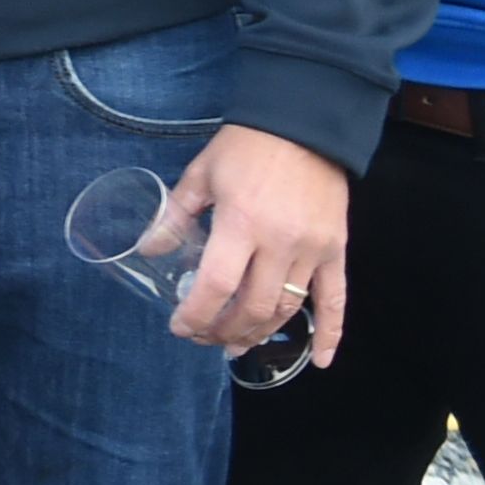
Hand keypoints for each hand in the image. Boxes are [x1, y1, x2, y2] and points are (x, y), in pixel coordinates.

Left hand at [167, 123, 351, 363]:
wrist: (303, 124)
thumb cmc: (246, 146)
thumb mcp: (201, 174)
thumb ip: (175, 215)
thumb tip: (148, 248)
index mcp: (240, 223)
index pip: (215, 285)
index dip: (196, 314)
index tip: (181, 327)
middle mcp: (279, 243)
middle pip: (252, 306)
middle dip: (224, 330)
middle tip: (205, 337)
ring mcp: (312, 250)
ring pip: (286, 309)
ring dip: (260, 333)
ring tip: (236, 343)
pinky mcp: (336, 250)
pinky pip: (336, 300)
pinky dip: (330, 334)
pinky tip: (319, 360)